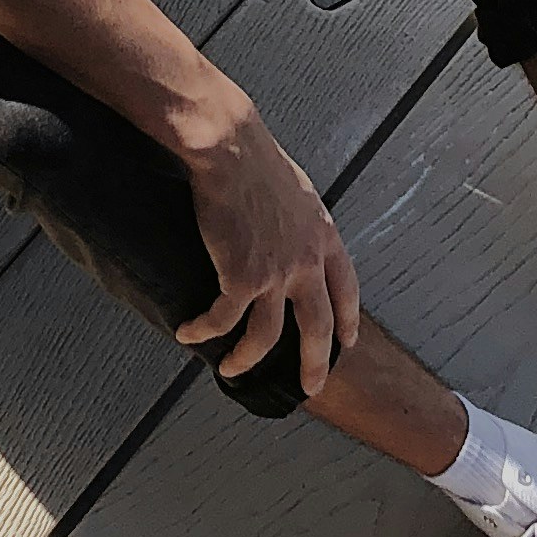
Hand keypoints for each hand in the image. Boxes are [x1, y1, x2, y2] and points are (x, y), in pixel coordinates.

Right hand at [176, 96, 360, 396]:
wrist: (230, 149)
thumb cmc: (255, 158)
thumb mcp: (296, 190)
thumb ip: (299, 220)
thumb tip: (289, 232)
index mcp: (324, 237)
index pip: (346, 289)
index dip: (347, 320)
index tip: (346, 343)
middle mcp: (306, 261)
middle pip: (317, 327)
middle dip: (314, 363)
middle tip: (310, 387)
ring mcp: (275, 273)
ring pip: (267, 337)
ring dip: (247, 360)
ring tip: (233, 371)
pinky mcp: (240, 278)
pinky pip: (222, 319)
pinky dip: (204, 330)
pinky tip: (189, 334)